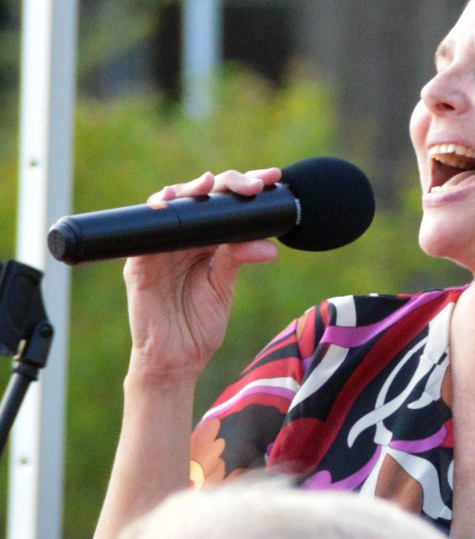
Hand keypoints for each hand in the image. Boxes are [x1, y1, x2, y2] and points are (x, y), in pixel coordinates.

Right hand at [122, 166, 282, 385]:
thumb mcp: (223, 287)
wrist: (176, 359)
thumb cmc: (199, 324)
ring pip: (171, 206)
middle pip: (199, 198)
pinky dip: (154, 217)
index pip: (224, 206)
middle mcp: (182, 239)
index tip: (272, 179)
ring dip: (188, 191)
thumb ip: (239, 260)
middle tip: (251, 184)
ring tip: (209, 185)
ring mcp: (159, 247)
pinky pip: (143, 234)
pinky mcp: (138, 263)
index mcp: (206, 242)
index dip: (244, 189)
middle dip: (226, 184)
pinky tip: (166, 206)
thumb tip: (270, 246)